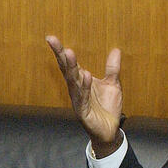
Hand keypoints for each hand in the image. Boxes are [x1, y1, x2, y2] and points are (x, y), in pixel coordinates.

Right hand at [45, 35, 122, 155]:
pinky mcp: (83, 111)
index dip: (60, 50)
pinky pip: (83, 97)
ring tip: (68, 53)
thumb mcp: (113, 84)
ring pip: (72, 81)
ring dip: (70, 67)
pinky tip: (85, 75)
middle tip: (53, 40)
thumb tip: (116, 50)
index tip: (50, 37)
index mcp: (81, 80)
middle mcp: (76, 89)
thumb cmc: (107, 108)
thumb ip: (112, 68)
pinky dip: (84, 86)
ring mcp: (78, 100)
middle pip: (66, 69)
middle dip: (60, 55)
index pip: (69, 63)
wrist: (110, 131)